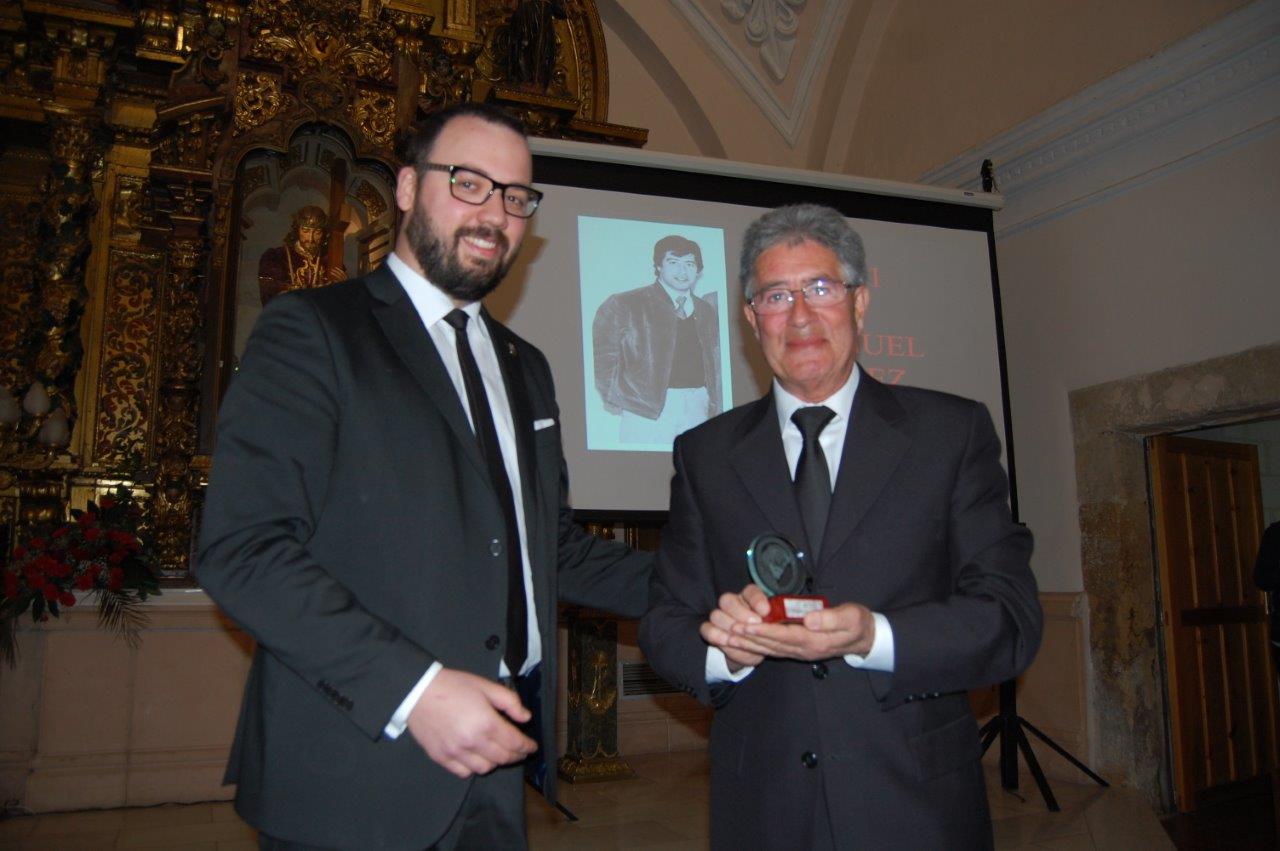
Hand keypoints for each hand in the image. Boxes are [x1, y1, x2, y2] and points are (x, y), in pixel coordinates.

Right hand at [405, 668, 535, 777]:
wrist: (418, 691)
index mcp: (486, 723)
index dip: (527, 746)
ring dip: (495, 763)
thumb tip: (525, 717)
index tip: (531, 746)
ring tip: (497, 753)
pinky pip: (463, 772)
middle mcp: (472, 742)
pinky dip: (473, 768)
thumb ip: (510, 702)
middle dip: (515, 755)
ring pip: (484, 769)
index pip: (514, 743)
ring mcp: (455, 752)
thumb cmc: (453, 686)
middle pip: (502, 758)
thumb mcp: (486, 686)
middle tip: (519, 751)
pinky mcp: (441, 758)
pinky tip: (476, 758)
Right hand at [699, 584, 772, 671]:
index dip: (757, 600)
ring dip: (728, 625)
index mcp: (750, 598)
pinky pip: (706, 629)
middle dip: (740, 613)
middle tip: (754, 624)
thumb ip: (775, 620)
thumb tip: (783, 617)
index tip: (766, 611)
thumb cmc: (765, 634)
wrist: (753, 650)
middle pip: (727, 600)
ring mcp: (720, 616)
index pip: (750, 591)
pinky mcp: (710, 630)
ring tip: (740, 635)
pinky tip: (728, 641)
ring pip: (716, 614)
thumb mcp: (774, 627)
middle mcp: (733, 603)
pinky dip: (716, 636)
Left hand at [738, 602, 875, 661]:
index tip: (748, 625)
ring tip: (731, 636)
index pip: (787, 636)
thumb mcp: (852, 617)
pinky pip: (774, 650)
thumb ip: (831, 618)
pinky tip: (745, 642)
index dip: (766, 631)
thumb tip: (810, 620)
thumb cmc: (858, 624)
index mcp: (817, 641)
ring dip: (750, 644)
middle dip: (751, 638)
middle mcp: (805, 650)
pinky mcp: (798, 650)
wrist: (866, 639)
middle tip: (730, 630)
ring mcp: (801, 652)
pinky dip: (758, 646)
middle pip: (773, 644)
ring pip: (771, 649)